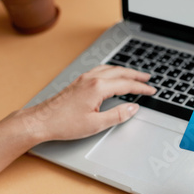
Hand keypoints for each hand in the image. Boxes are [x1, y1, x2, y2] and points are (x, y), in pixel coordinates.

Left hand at [22, 65, 156, 141]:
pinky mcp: (78, 82)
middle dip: (136, 75)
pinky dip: (113, 71)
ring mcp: (84, 79)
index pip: (127, 84)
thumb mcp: (96, 124)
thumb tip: (133, 108)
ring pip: (110, 69)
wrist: (41, 121)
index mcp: (98, 88)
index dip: (141, 87)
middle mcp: (91, 79)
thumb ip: (118, 115)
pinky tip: (113, 75)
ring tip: (134, 75)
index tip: (152, 90)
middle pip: (120, 72)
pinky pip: (100, 70)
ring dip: (125, 71)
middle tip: (148, 78)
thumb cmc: (64, 123)